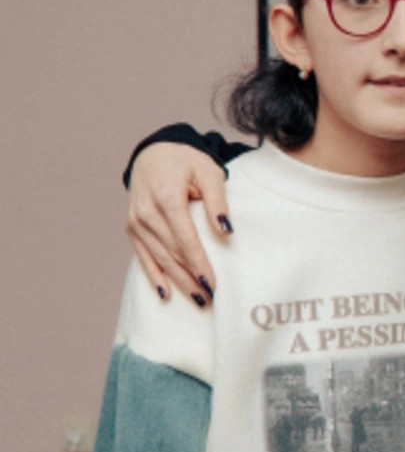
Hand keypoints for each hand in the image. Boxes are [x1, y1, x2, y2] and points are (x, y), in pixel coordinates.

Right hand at [126, 142, 230, 302]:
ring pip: (159, 258)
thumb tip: (226, 232)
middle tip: (211, 299)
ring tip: (198, 299)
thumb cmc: (187, 161)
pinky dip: (153, 275)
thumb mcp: (209, 172)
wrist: (154, 151)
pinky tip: (165, 293)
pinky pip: (142, 255)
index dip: (199, 264)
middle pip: (172, 253)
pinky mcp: (131, 226)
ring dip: (178, 282)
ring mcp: (135, 220)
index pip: (185, 240)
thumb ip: (218, 201)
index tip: (213, 284)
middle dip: (191, 278)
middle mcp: (146, 212)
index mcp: (166, 198)